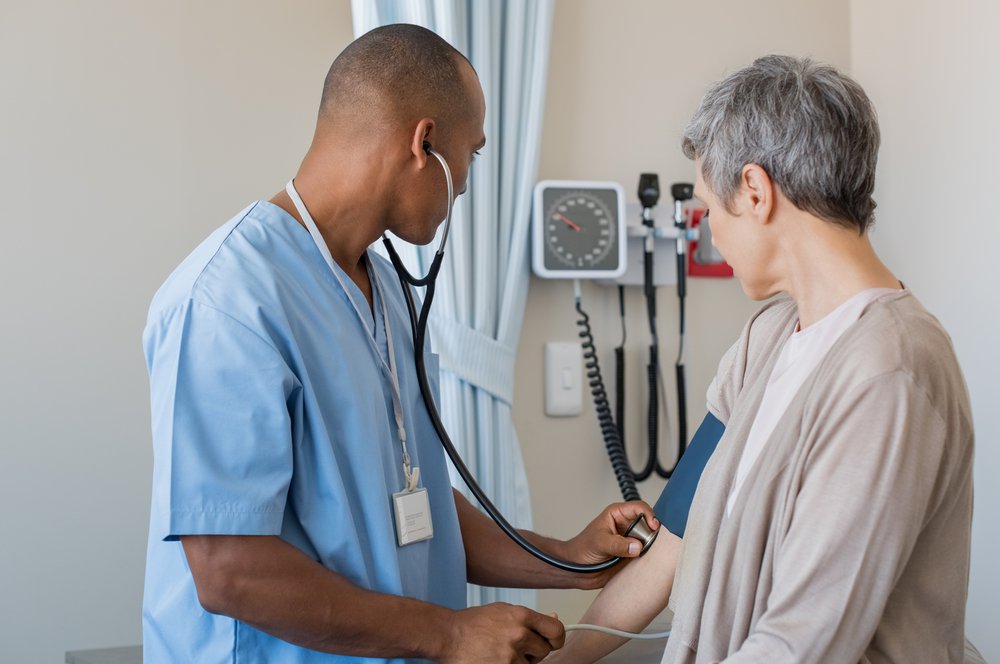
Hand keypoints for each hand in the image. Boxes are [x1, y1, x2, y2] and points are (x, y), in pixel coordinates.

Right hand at [439, 603, 564, 662]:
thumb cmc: (473, 623)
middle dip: (533, 651)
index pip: (555, 630)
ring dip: (520, 662)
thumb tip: (554, 619)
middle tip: (515, 647)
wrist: (448, 635)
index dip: (557, 638)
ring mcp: (510, 655)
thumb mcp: (503, 611)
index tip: (552, 642)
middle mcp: (518, 634)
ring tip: (501, 653)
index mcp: (520, 615)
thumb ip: (530, 618)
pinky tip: (496, 660)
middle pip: (544, 650)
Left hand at [562, 501, 658, 587]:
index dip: (649, 515)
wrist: (577, 569)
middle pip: (649, 523)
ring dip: (652, 546)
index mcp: (618, 514)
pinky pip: (647, 554)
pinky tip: (648, 561)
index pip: (639, 508)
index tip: (653, 526)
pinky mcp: (633, 554)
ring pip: (650, 539)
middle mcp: (627, 526)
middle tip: (651, 542)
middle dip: (653, 532)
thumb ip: (618, 544)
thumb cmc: (582, 548)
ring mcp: (631, 540)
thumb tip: (637, 546)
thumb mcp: (599, 543)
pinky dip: (650, 557)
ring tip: (650, 552)